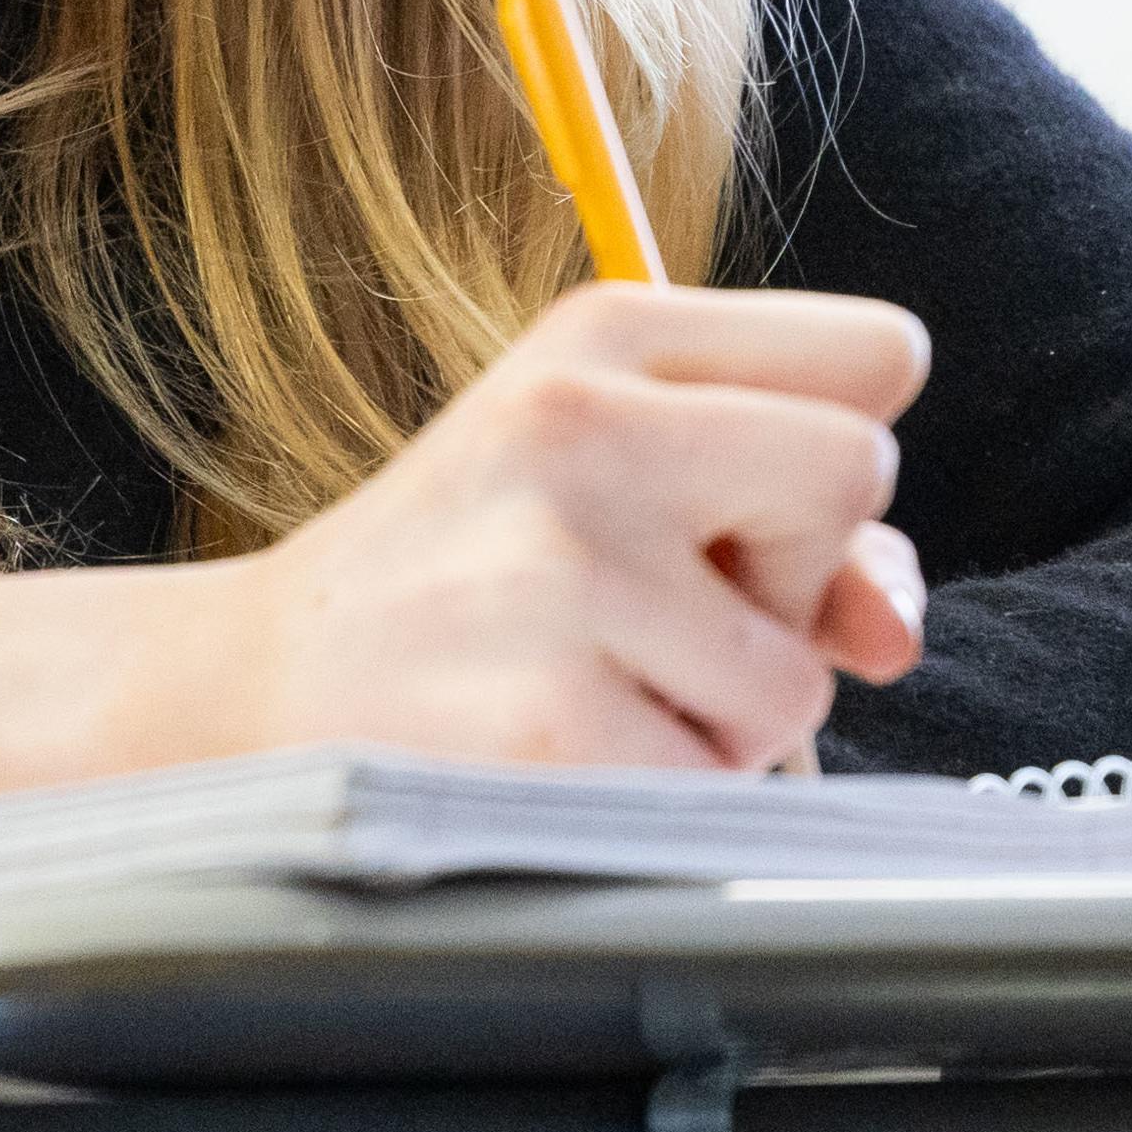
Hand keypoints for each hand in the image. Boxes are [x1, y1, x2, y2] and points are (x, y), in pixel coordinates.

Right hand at [0, 283, 929, 802]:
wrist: (243, 696)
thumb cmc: (455, 586)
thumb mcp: (605, 482)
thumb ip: (786, 519)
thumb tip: (888, 629)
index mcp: (597, 339)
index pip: (875, 355)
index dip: (829, 449)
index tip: (731, 499)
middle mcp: (577, 428)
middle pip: (857, 480)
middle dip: (791, 574)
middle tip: (657, 602)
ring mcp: (558, 574)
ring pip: (797, 675)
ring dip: (717, 714)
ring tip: (580, 683)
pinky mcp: (551, 722)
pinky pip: (718, 782)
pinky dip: (655, 792)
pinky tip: (550, 749)